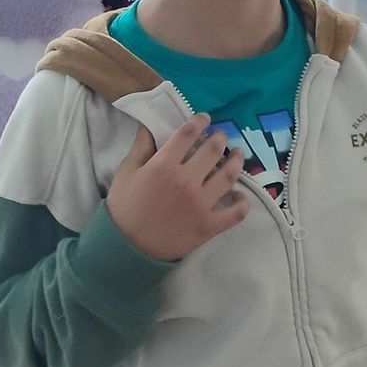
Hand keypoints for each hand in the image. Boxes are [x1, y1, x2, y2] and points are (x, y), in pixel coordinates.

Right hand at [106, 115, 250, 260]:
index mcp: (164, 165)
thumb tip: (149, 127)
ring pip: (228, 177)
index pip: (188, 134)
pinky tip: (241, 196)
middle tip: (221, 137)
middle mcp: (186, 181)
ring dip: (236, 162)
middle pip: (212, 151)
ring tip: (238, 155)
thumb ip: (140, 147)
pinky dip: (242, 204)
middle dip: (219, 139)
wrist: (127, 247)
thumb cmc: (124, 207)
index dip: (199, 122)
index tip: (204, 119)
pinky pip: (234, 213)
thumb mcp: (126, 172)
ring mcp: (201, 204)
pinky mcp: (209, 225)